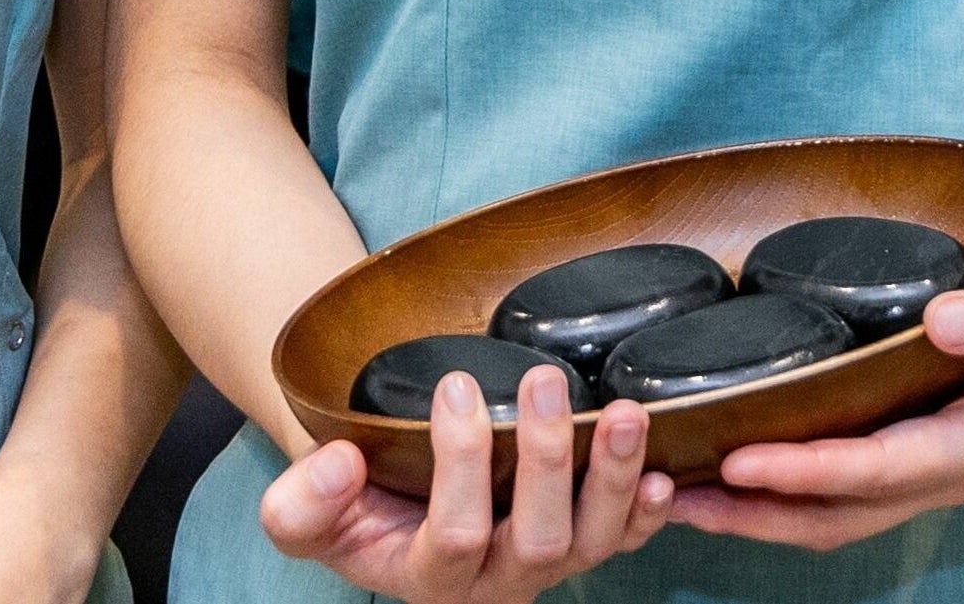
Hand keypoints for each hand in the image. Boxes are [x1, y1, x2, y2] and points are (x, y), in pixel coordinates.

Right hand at [258, 363, 673, 601]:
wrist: (385, 504)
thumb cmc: (351, 506)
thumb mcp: (302, 512)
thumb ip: (301, 505)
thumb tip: (338, 465)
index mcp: (432, 578)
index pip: (458, 535)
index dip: (461, 462)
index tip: (458, 384)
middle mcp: (499, 582)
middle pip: (539, 542)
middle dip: (547, 460)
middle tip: (544, 380)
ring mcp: (547, 563)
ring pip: (594, 541)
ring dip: (613, 476)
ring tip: (625, 411)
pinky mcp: (583, 540)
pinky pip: (626, 538)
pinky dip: (647, 510)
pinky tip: (662, 473)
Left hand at [669, 254, 963, 550]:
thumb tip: (944, 318)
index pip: (882, 470)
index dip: (810, 472)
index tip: (741, 463)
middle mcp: (955, 469)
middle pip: (843, 515)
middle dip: (758, 514)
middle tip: (670, 499)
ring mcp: (939, 467)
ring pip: (839, 513)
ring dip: (761, 511)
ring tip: (681, 493)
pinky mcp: (925, 450)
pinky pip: (849, 489)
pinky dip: (790, 490)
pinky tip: (743, 465)